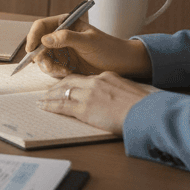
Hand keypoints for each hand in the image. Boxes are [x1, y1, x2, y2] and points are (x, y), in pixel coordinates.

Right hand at [24, 14, 151, 79]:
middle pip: (38, 44)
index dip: (33, 36)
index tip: (31, 49)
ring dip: (49, 66)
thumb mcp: (89, 41)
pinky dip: (55, 72)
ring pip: (43, 57)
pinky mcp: (64, 62)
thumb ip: (66, 38)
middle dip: (41, 56)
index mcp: (65, 24)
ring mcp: (61, 50)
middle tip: (48, 66)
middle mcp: (60, 36)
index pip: (41, 26)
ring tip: (63, 71)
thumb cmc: (110, 48)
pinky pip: (51, 67)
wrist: (123, 64)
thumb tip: (45, 39)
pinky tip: (67, 73)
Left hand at [37, 72, 158, 134]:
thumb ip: (119, 91)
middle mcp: (95, 82)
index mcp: (107, 77)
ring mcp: (88, 95)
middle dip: (57, 86)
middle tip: (49, 90)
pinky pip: (61, 105)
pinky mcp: (84, 108)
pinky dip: (50, 105)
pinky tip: (42, 106)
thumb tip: (116, 98)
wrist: (147, 113)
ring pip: (62, 92)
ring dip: (50, 95)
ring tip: (42, 98)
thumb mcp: (131, 91)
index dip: (73, 81)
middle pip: (69, 81)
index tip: (68, 84)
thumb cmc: (144, 106)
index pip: (84, 77)